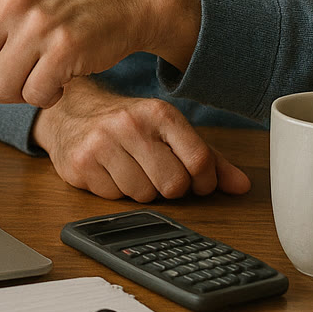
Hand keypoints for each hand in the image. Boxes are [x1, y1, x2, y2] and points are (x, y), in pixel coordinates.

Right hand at [33, 79, 250, 201]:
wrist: (71, 113)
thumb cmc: (128, 125)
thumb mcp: (168, 131)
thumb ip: (208, 158)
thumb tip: (242, 186)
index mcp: (159, 113)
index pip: (199, 161)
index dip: (205, 182)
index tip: (197, 182)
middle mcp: (130, 124)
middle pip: (173, 184)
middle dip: (170, 188)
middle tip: (158, 174)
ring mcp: (102, 144)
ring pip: (143, 196)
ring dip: (141, 190)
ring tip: (130, 169)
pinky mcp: (81, 164)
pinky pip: (114, 198)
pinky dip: (115, 191)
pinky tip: (109, 171)